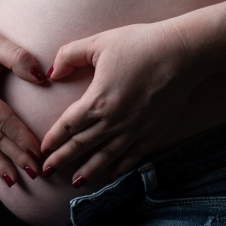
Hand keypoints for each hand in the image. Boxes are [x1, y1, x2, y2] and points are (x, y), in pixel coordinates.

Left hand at [40, 21, 204, 186]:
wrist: (183, 52)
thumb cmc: (139, 44)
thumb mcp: (98, 43)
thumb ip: (69, 56)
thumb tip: (52, 74)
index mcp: (97, 101)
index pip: (68, 126)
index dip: (53, 139)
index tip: (42, 151)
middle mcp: (114, 121)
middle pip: (82, 145)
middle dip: (62, 159)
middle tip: (47, 172)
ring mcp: (135, 129)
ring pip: (106, 156)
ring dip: (88, 170)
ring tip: (75, 182)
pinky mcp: (154, 131)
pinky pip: (134, 155)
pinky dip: (121, 167)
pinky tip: (112, 175)